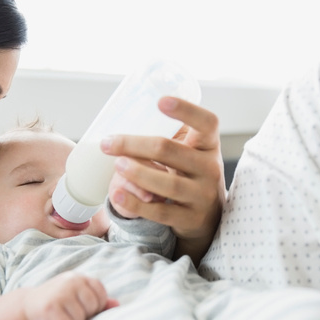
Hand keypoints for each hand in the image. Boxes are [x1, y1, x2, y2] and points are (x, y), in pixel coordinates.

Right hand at [22, 272, 117, 319]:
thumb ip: (98, 301)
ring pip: (80, 319)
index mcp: (80, 278)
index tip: (83, 309)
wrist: (28, 307)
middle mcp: (71, 282)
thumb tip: (117, 305)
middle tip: (70, 315)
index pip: (101, 295)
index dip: (95, 307)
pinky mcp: (50, 309)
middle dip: (84, 317)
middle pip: (92, 308)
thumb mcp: (78, 297)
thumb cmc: (59, 303)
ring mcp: (60, 294)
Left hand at [102, 97, 225, 264]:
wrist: (207, 217)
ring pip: (169, 183)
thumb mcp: (190, 152)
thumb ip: (170, 135)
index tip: (160, 101)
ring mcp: (202, 195)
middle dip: (136, 145)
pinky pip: (161, 212)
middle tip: (109, 143)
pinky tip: (118, 194)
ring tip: (117, 165)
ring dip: (138, 173)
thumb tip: (126, 114)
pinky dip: (136, 204)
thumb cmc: (190, 174)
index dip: (187, 110)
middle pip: (172, 150)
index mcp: (208, 145)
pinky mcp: (190, 218)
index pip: (207, 123)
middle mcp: (210, 168)